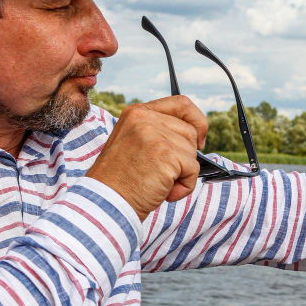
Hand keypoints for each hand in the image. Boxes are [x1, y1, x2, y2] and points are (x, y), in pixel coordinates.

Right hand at [87, 96, 207, 221]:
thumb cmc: (120, 180)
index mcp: (137, 113)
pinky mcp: (166, 154)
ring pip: (192, 152)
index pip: (180, 103)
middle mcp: (145, 119)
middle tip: (163, 173)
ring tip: (159, 184)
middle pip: (190, 131)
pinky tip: (165, 192)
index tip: (199, 139)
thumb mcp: (134, 144)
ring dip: (183, 174)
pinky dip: (185, 186)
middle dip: (185, 156)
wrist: (107, 202)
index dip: (196, 120)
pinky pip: (193, 170)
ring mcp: (155, 135)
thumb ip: (158, 133)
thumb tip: (195, 138)